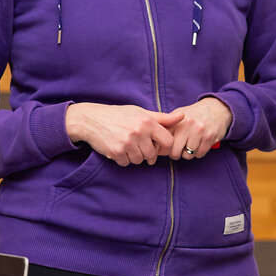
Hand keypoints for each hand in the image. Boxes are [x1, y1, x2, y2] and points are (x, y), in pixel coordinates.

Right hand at [66, 103, 183, 165]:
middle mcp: (139, 132)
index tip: (156, 144)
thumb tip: (183, 117)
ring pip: (139, 160)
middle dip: (147, 153)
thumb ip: (163, 118)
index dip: (163, 146)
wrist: (92, 119)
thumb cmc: (119, 115)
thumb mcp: (141, 112)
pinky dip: (123, 159)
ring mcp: (127, 143)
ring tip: (127, 145)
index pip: (168, 142)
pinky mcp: (116, 152)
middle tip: (138, 146)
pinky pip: (126, 163)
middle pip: (152, 155)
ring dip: (134, 156)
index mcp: (148, 122)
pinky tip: (118, 148)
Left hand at [166, 96, 231, 160]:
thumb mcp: (178, 116)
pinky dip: (198, 153)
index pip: (164, 141)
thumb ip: (167, 127)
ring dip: (188, 153)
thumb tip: (154, 143)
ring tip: (190, 144)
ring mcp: (199, 131)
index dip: (164, 148)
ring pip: (188, 155)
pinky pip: (199, 154)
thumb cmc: (194, 114)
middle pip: (175, 152)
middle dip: (176, 154)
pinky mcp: (210, 137)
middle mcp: (187, 125)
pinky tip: (199, 144)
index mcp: (177, 120)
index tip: (167, 147)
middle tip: (179, 149)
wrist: (216, 108)